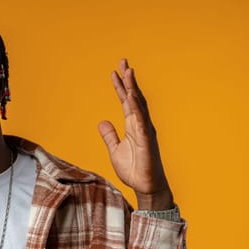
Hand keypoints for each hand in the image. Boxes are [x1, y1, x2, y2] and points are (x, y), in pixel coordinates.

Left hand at [98, 59, 173, 209]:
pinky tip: (132, 96)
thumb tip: (102, 122)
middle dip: (128, 80)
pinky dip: (136, 108)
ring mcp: (145, 131)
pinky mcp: (146, 140)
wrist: (145, 186)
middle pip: (134, 98)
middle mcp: (140, 124)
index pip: (126, 101)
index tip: (115, 72)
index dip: (121, 87)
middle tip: (123, 61)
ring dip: (133, 88)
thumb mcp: (115, 150)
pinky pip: (141, 121)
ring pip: (138, 105)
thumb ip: (110, 135)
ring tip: (127, 72)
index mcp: (133, 126)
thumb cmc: (134, 169)